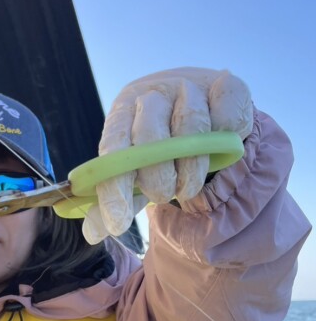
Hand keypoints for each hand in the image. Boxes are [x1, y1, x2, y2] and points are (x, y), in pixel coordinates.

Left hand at [82, 68, 253, 242]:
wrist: (206, 109)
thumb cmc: (162, 147)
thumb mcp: (135, 172)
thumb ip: (116, 200)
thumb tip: (92, 233)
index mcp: (122, 112)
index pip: (112, 149)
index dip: (114, 188)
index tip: (117, 223)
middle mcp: (153, 94)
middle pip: (151, 138)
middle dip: (157, 180)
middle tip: (162, 196)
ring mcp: (191, 87)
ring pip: (191, 130)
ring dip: (191, 171)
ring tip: (187, 187)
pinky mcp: (227, 87)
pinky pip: (227, 120)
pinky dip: (224, 142)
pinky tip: (217, 150)